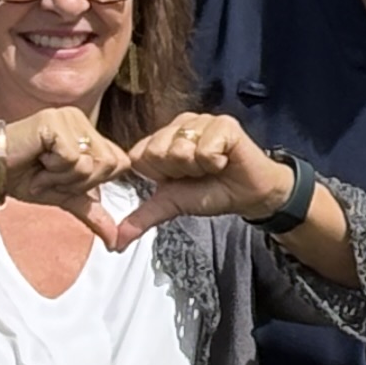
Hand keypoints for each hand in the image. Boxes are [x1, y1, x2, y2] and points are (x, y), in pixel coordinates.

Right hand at [0, 105, 145, 241]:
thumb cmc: (23, 178)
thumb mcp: (65, 196)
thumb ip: (93, 212)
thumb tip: (116, 240)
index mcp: (88, 132)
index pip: (119, 163)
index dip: (92, 182)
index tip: (63, 179)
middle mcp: (81, 120)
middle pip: (110, 164)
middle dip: (78, 181)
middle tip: (49, 174)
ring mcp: (68, 117)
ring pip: (91, 162)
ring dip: (64, 177)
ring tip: (42, 168)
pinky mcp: (53, 121)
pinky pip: (72, 158)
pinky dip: (53, 171)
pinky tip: (36, 161)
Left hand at [112, 110, 294, 237]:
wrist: (249, 195)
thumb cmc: (211, 193)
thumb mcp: (172, 204)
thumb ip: (142, 217)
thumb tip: (116, 243)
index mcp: (160, 139)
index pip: (138, 155)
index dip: (159, 174)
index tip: (178, 178)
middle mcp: (178, 125)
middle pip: (158, 151)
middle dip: (179, 171)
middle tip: (198, 172)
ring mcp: (200, 121)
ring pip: (180, 149)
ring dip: (198, 167)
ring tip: (212, 166)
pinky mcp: (224, 124)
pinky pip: (205, 147)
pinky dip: (215, 162)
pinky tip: (225, 160)